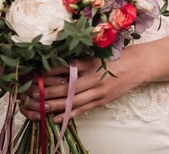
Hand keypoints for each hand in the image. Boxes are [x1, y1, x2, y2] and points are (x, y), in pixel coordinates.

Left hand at [18, 45, 145, 121]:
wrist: (136, 65)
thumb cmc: (115, 55)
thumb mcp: (96, 52)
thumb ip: (79, 57)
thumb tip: (57, 59)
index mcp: (90, 62)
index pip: (65, 67)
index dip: (49, 72)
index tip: (34, 74)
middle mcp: (92, 77)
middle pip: (66, 87)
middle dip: (48, 91)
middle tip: (32, 93)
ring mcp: (98, 91)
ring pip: (72, 101)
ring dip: (54, 105)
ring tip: (39, 107)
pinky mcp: (102, 100)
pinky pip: (83, 109)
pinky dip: (69, 114)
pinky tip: (56, 117)